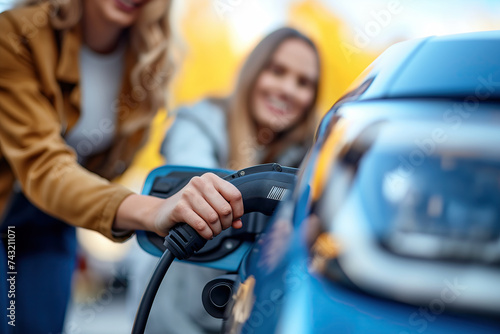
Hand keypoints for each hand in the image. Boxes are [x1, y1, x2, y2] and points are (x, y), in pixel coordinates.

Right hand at [115, 173, 243, 238]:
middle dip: (225, 223)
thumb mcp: (208, 204)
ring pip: (213, 218)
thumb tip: (238, 222)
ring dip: (215, 230)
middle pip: (225, 209)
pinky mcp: (180, 207)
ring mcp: (189, 194)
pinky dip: (206, 233)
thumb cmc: (188, 207)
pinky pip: (201, 224)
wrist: (161, 212)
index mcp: (210, 179)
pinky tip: (205, 234)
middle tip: (220, 227)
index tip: (234, 219)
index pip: (235, 195)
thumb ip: (226, 210)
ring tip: (212, 231)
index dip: (238, 211)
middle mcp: (200, 183)